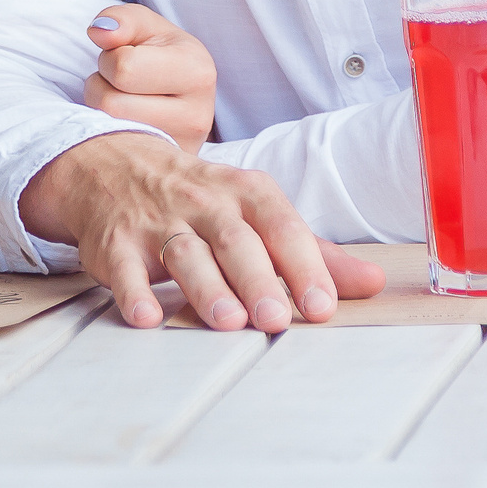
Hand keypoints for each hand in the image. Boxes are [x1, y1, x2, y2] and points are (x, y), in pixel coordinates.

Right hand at [19, 133, 386, 332]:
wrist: (112, 166)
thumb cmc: (199, 199)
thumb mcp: (256, 212)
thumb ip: (313, 252)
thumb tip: (374, 284)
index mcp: (246, 193)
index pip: (282, 226)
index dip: (304, 266)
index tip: (322, 306)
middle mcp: (204, 201)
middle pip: (235, 239)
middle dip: (257, 279)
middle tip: (276, 319)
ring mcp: (157, 220)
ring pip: (184, 252)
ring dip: (206, 287)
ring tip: (227, 321)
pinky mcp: (115, 242)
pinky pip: (123, 267)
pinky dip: (134, 292)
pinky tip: (147, 317)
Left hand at [82, 3, 214, 150]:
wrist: (179, 93)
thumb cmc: (158, 54)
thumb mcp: (144, 26)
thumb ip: (120, 19)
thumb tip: (99, 32)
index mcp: (198, 71)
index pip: (123, 68)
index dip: (110, 59)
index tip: (126, 58)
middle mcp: (197, 116)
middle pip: (111, 104)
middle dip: (102, 87)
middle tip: (121, 84)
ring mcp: (180, 150)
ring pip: (107, 131)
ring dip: (101, 112)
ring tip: (123, 102)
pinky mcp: (162, 170)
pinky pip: (113, 157)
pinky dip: (106, 138)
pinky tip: (123, 125)